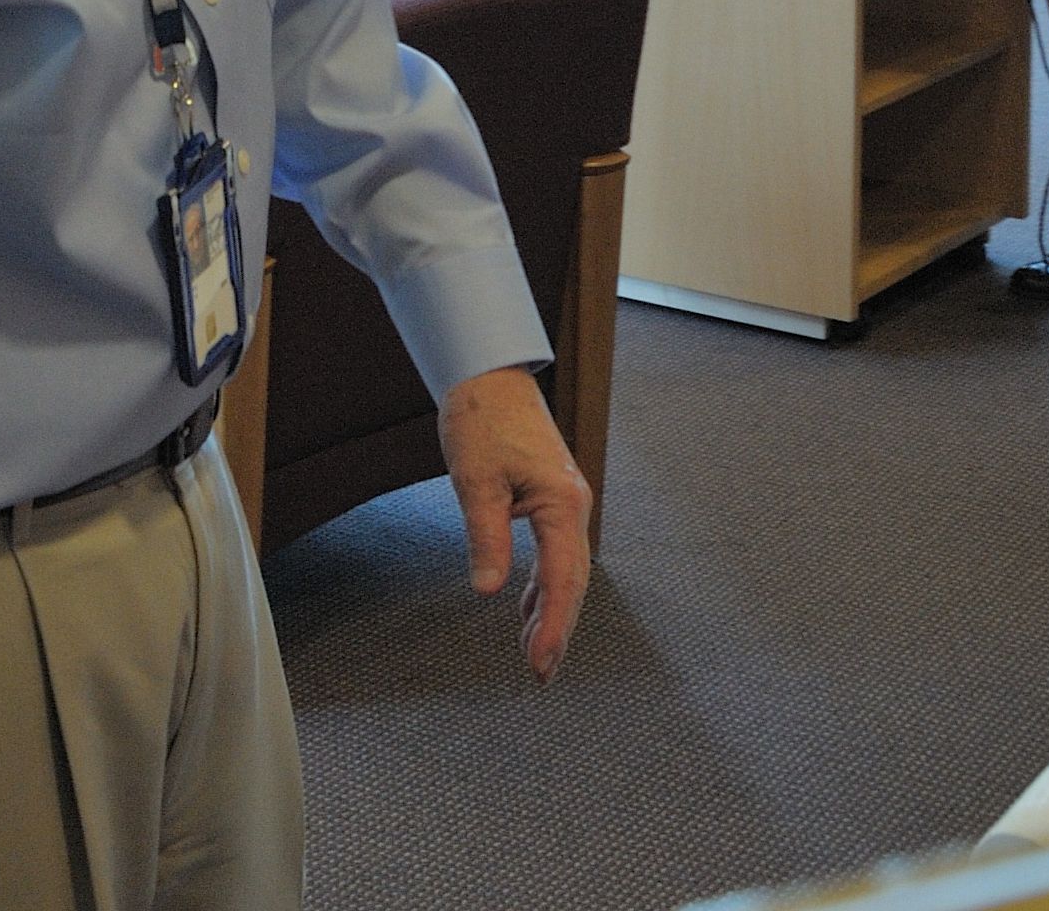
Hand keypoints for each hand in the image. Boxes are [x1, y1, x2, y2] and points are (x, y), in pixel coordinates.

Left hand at [440, 365, 591, 679]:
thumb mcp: (475, 480)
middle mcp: (573, 506)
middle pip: (572, 581)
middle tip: (542, 674)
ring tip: (536, 654)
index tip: (540, 663)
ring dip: (551, 610)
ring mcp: (565, 502)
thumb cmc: (482, 418)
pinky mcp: (552, 498)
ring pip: (566, 569)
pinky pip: (555, 552)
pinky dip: (543, 584)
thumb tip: (487, 590)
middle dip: (558, 629)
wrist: (489, 374)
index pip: (563, 578)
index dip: (553, 625)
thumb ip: (486, 536)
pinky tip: (525, 607)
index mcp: (562, 503)